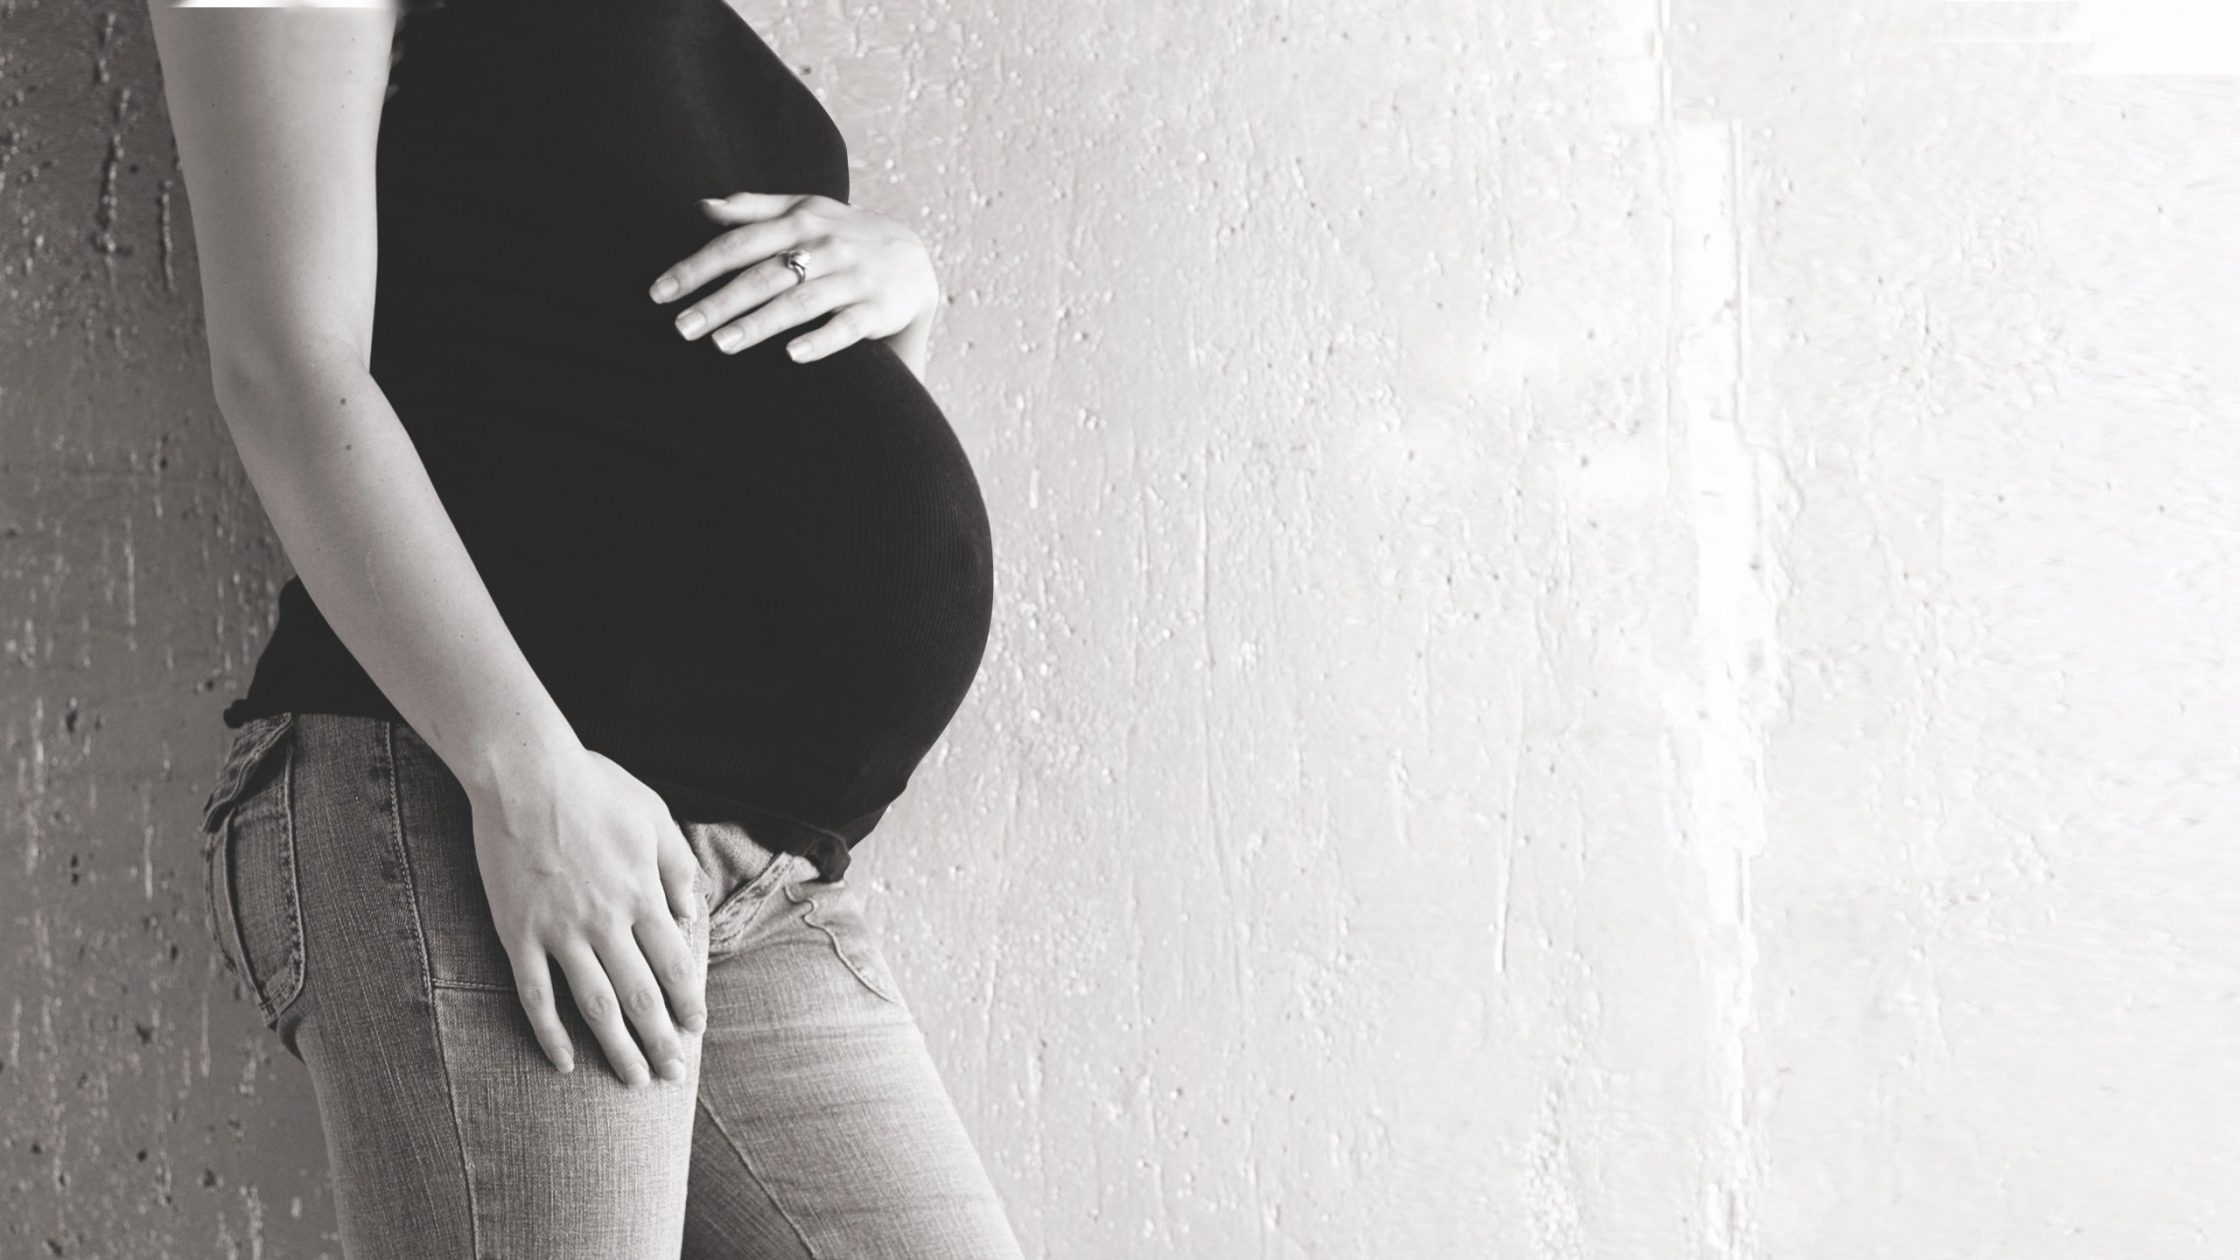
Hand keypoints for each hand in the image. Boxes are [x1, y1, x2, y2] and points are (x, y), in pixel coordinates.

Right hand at [464, 741, 706, 1085]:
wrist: (525, 774)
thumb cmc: (594, 787)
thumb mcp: (654, 817)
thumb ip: (677, 868)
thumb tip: (692, 915)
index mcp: (643, 895)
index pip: (675, 965)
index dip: (688, 1002)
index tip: (696, 1029)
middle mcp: (607, 922)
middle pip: (641, 996)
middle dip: (661, 1040)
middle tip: (672, 1075)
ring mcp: (560, 932)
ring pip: (595, 1005)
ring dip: (617, 1048)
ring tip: (633, 1080)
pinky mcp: (519, 934)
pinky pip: (535, 995)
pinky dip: (550, 1033)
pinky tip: (563, 1062)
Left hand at [646, 192, 937, 362]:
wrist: (914, 262)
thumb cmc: (844, 237)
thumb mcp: (806, 212)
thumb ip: (755, 209)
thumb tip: (702, 208)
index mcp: (800, 222)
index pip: (738, 244)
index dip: (697, 267)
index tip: (660, 293)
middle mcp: (825, 247)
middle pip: (763, 276)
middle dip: (719, 302)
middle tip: (681, 328)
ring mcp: (853, 279)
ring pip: (799, 302)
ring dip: (759, 324)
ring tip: (720, 345)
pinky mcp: (878, 311)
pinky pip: (847, 328)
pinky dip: (820, 341)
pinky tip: (791, 357)